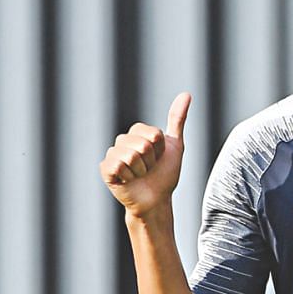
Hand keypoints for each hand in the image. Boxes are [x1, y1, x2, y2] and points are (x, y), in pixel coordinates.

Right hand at [100, 92, 190, 218]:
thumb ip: (177, 119)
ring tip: (139, 175)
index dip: (160, 149)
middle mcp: (123, 141)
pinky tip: (128, 180)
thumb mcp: (175, 145)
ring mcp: (113, 155)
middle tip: (149, 168)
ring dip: (141, 170)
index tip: (158, 157)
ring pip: (130, 156)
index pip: (152, 134)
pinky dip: (128, 176)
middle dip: (151, 161)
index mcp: (137, 132)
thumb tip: (186, 94)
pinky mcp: (105, 169)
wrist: (156, 199)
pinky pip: (117, 166)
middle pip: (142, 145)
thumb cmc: (165, 173)